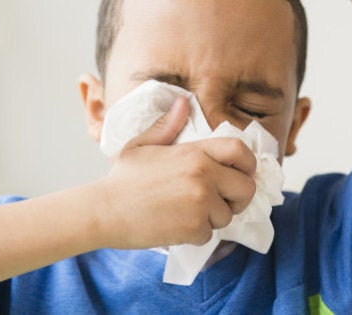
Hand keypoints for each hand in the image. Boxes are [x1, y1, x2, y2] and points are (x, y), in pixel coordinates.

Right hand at [92, 97, 256, 248]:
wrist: (103, 210)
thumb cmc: (123, 178)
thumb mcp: (143, 144)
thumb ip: (168, 125)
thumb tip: (183, 102)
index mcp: (195, 152)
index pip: (240, 152)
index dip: (248, 165)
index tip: (241, 175)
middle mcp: (203, 175)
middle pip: (246, 188)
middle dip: (237, 198)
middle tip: (220, 202)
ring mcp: (201, 202)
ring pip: (227, 215)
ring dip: (212, 219)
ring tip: (186, 213)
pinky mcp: (194, 227)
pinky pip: (209, 235)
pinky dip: (196, 235)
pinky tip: (175, 226)